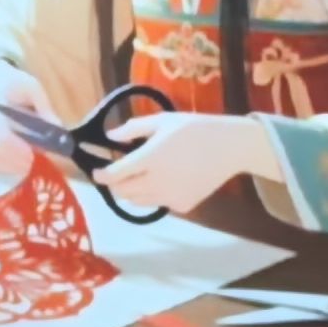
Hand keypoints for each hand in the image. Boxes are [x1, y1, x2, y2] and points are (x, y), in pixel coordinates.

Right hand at [0, 64, 53, 180]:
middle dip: (15, 161)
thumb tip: (59, 131)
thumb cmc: (12, 84)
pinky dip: (2, 166)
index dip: (17, 149)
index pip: (0, 134)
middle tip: (34, 163)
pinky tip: (17, 163)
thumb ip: (45, 109)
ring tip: (28, 164)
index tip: (33, 155)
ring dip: (9, 166)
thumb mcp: (32, 88)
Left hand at [92, 110, 279, 218]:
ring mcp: (170, 197)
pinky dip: (155, 195)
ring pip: (138, 201)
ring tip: (141, 175)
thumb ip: (133, 128)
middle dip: (115, 184)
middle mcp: (157, 182)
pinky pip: (158, 204)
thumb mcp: (162, 120)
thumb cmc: (195, 129)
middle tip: (119, 172)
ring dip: (133, 190)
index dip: (102, 175)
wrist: (230, 147)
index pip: (115, 175)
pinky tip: (166, 180)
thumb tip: (110, 136)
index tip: (97, 171)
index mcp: (149, 159)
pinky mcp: (182, 206)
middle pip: (123, 192)